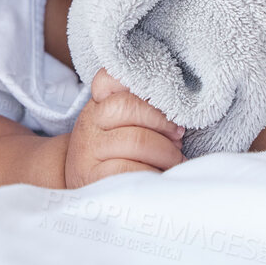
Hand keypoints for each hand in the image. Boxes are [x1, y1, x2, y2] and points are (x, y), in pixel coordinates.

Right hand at [63, 70, 184, 187]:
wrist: (85, 186)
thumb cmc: (115, 153)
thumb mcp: (121, 125)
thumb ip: (141, 110)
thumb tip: (180, 108)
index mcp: (98, 105)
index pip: (108, 79)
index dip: (137, 83)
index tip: (166, 101)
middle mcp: (90, 123)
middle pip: (127, 106)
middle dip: (162, 122)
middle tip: (178, 137)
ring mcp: (90, 150)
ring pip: (136, 140)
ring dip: (166, 152)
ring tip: (175, 160)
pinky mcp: (95, 178)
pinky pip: (131, 171)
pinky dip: (154, 173)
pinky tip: (161, 176)